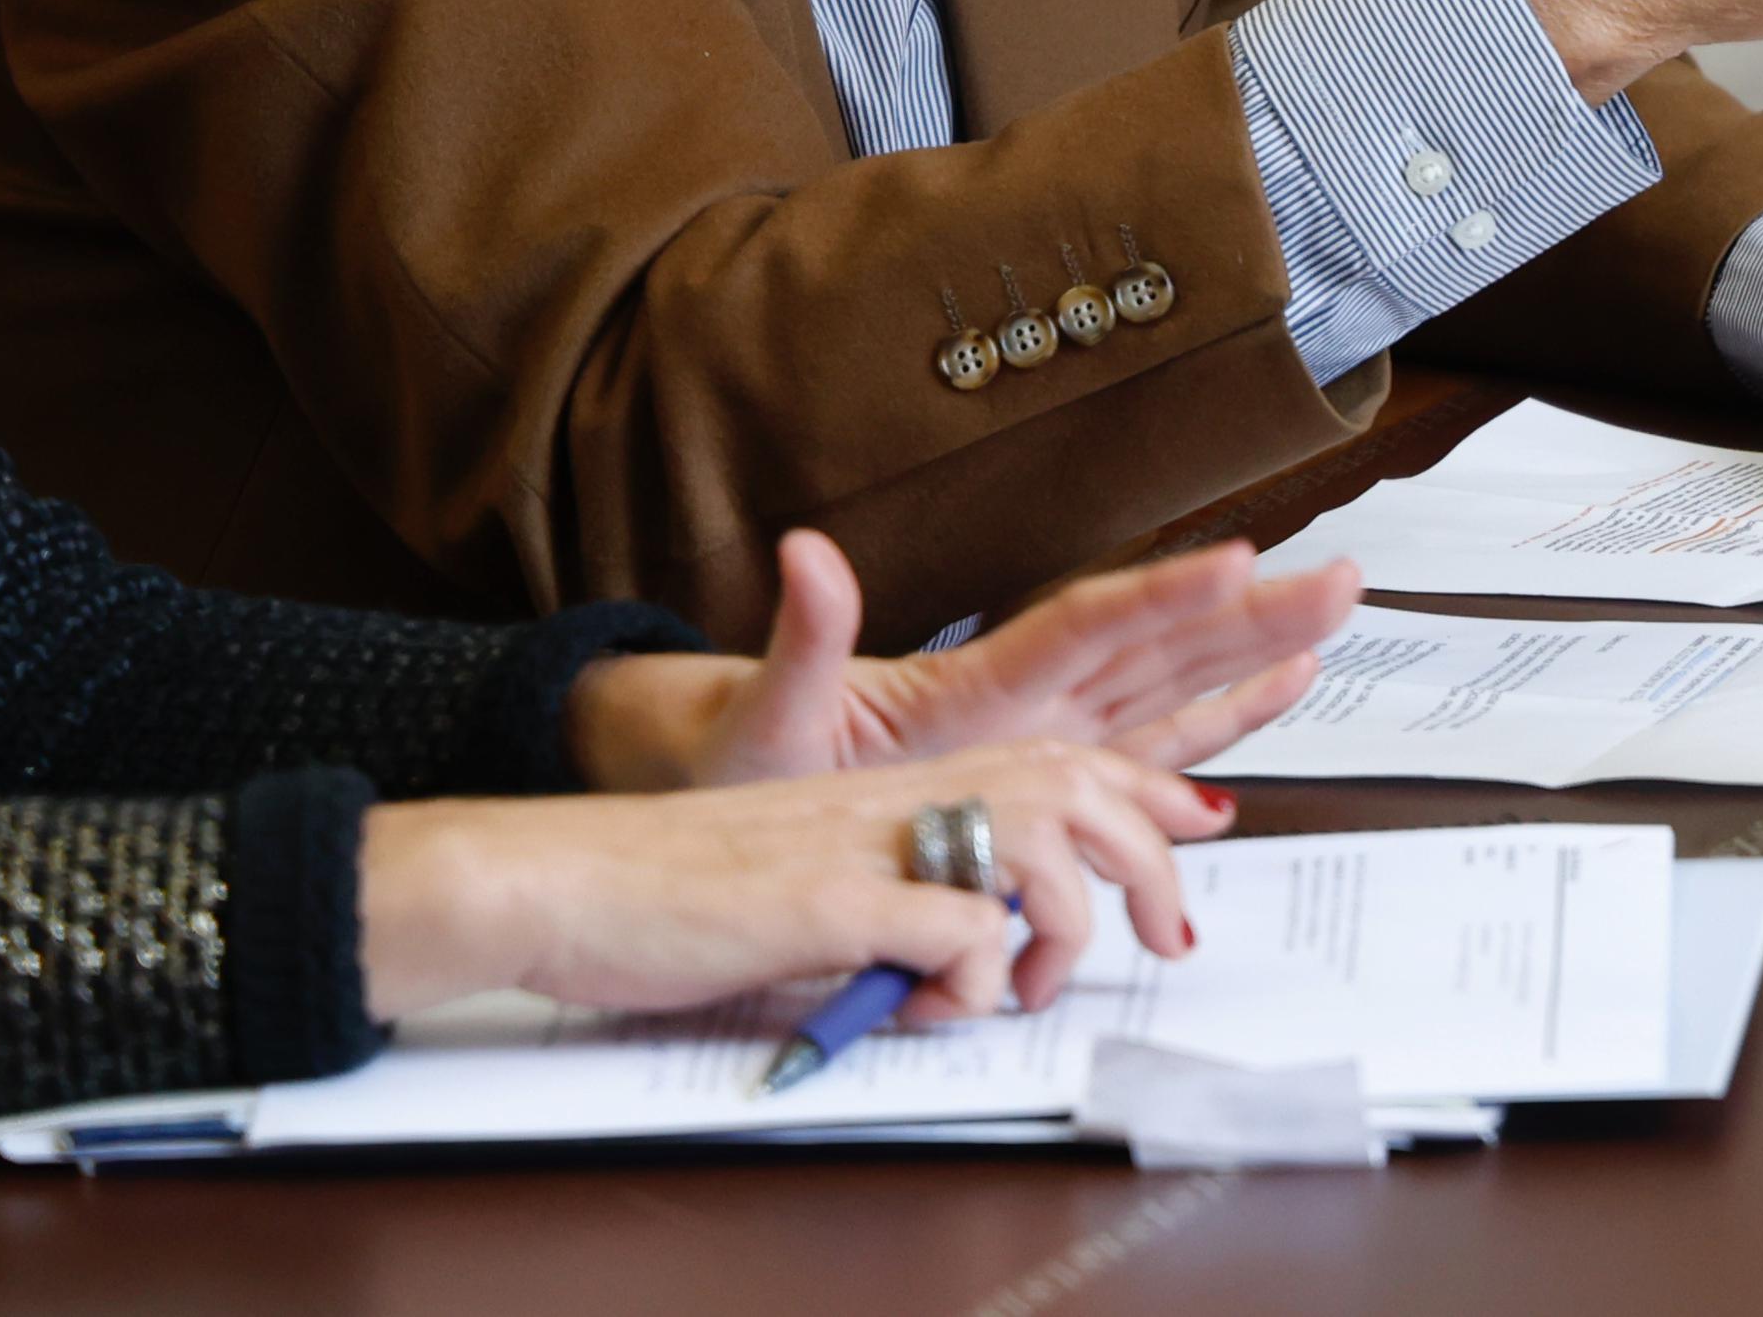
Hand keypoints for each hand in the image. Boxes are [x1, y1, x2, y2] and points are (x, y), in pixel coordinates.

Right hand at [357, 740, 1226, 1025]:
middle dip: (1149, 863)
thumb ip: (902, 895)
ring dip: (1055, 935)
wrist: (561, 877)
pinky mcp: (831, 899)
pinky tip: (928, 1002)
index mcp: (899, 785)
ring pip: (1037, 856)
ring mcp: (868, 842)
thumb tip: (969, 949)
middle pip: (1078, 791)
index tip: (1201, 820)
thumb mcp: (815, 875)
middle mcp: (897, 797)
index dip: (1143, 788)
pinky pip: (958, 932)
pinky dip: (970, 981)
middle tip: (1164, 939)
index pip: (1058, 760)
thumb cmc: (672, 888)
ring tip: (1016, 990)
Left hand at [563, 529, 1358, 793]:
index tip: (1237, 560)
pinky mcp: (1047, 779)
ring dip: (1253, 652)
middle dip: (1250, 614)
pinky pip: (1149, 751)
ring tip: (1335, 614)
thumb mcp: (767, 704)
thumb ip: (804, 634)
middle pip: (1159, 645)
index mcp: (975, 683)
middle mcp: (1027, 699)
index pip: (1087, 627)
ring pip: (1173, 687)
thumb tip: (806, 550)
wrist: (733, 785)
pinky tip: (1276, 690)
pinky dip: (1218, 724)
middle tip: (1340, 577)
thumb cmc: (745, 751)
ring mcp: (1044, 735)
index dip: (1162, 597)